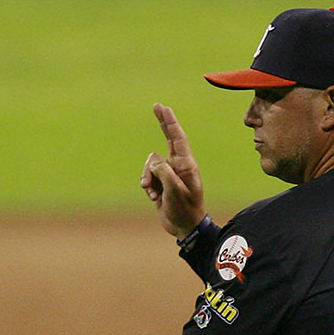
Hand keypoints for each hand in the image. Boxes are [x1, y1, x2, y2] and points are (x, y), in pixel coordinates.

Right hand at [141, 103, 205, 239]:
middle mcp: (178, 166)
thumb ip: (164, 172)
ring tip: (154, 192)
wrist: (184, 228)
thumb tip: (154, 161)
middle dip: (162, 123)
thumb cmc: (184, 210)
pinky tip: (154, 197)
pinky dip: (147, 185)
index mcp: (187, 165)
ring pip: (150, 163)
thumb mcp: (174, 191)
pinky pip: (147, 176)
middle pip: (168, 139)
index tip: (164, 108)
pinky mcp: (160, 182)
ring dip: (147, 177)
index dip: (170, 122)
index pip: (177, 138)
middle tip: (157, 106)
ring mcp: (169, 174)